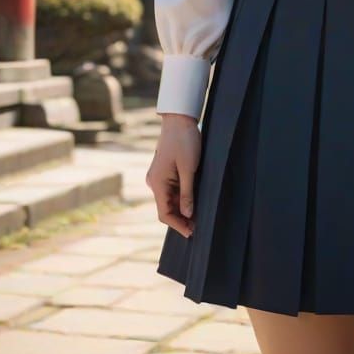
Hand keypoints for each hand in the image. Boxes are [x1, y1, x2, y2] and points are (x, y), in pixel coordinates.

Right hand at [145, 113, 201, 237]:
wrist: (179, 120)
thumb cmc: (185, 142)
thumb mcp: (189, 169)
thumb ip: (187, 193)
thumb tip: (187, 215)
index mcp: (157, 183)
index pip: (164, 213)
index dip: (178, 225)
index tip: (192, 233)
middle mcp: (154, 182)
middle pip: (166, 208)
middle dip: (181, 219)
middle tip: (199, 226)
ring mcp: (159, 177)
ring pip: (169, 200)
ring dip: (182, 209)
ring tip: (198, 215)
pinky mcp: (165, 172)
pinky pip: (172, 190)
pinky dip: (181, 198)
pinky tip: (193, 201)